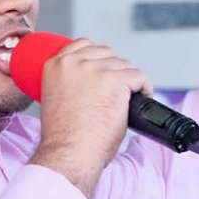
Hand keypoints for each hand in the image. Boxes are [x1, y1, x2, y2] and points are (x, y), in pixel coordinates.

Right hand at [29, 40, 150, 198]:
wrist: (69, 153)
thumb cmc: (63, 137)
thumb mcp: (56, 99)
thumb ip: (69, 82)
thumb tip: (93, 81)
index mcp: (55, 65)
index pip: (82, 45)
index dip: (98, 58)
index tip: (104, 71)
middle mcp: (73, 62)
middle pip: (106, 53)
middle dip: (114, 70)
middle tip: (117, 90)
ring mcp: (95, 70)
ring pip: (124, 65)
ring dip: (129, 80)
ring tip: (128, 98)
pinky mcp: (115, 81)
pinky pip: (138, 77)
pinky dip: (144, 88)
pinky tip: (141, 98)